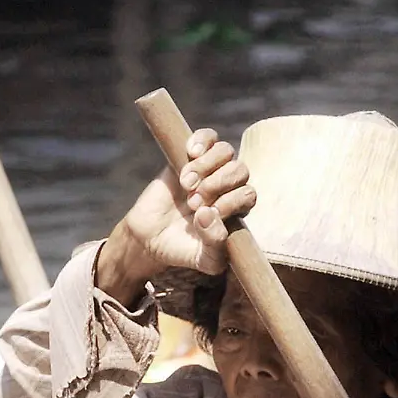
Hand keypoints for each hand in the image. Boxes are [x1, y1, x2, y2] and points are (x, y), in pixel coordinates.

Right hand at [97, 129, 255, 304]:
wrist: (149, 239)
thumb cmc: (182, 250)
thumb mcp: (203, 260)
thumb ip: (215, 246)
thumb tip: (210, 214)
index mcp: (236, 209)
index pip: (247, 194)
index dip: (229, 201)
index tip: (202, 214)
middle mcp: (227, 187)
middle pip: (240, 170)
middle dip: (217, 184)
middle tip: (193, 202)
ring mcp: (209, 170)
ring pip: (225, 152)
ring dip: (206, 166)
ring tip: (186, 184)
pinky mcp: (189, 158)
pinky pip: (207, 137)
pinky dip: (202, 142)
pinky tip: (190, 154)